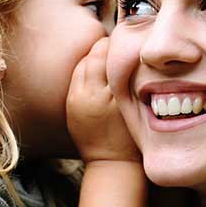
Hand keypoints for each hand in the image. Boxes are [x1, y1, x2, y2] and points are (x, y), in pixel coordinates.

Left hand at [67, 36, 140, 163]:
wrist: (112, 164)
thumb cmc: (132, 137)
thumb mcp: (136, 106)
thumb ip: (130, 78)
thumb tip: (129, 51)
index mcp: (101, 93)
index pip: (106, 52)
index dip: (119, 44)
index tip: (131, 41)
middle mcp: (83, 93)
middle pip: (92, 55)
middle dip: (106, 48)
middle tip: (123, 47)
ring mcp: (73, 99)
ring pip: (82, 64)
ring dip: (95, 58)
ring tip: (112, 59)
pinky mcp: (69, 105)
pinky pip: (77, 78)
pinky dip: (87, 70)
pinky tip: (100, 74)